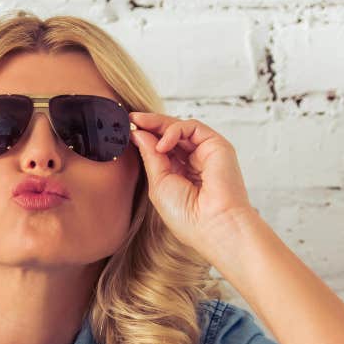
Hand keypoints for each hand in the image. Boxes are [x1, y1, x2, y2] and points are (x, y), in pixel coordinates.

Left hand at [129, 112, 258, 258]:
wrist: (213, 224)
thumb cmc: (186, 214)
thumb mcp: (158, 183)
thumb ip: (150, 157)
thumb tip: (139, 134)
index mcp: (179, 174)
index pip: (160, 148)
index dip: (144, 137)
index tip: (126, 129)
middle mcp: (193, 162)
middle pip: (170, 135)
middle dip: (149, 125)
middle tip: (130, 119)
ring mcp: (206, 153)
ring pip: (181, 128)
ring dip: (158, 124)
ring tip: (139, 126)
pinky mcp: (217, 145)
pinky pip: (193, 127)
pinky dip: (174, 130)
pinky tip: (161, 144)